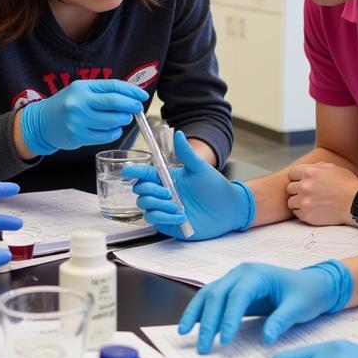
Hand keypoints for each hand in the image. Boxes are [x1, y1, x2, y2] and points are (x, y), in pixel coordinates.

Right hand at [19, 79, 147, 155]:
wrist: (42, 122)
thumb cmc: (66, 105)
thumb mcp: (81, 91)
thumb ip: (103, 92)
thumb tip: (131, 96)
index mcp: (81, 87)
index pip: (112, 87)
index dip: (131, 91)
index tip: (142, 95)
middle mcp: (79, 103)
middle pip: (114, 103)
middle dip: (131, 106)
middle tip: (137, 108)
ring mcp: (78, 121)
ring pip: (112, 121)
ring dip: (123, 120)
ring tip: (123, 118)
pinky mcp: (78, 136)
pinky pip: (106, 136)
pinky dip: (114, 132)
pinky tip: (113, 129)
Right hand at [125, 130, 253, 239]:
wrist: (229, 209)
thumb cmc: (215, 187)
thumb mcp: (200, 168)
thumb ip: (187, 153)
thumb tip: (178, 134)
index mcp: (168, 178)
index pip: (145, 173)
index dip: (135, 171)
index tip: (128, 171)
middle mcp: (163, 193)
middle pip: (140, 190)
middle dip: (149, 190)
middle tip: (167, 192)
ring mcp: (164, 208)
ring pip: (144, 206)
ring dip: (158, 205)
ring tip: (177, 206)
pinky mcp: (168, 223)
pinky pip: (154, 220)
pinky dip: (164, 218)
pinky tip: (180, 216)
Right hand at [177, 259, 351, 353]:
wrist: (314, 284)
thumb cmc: (308, 294)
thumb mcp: (299, 308)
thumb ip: (281, 321)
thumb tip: (266, 339)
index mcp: (257, 274)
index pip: (238, 296)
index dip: (229, 318)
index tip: (225, 341)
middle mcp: (241, 273)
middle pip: (217, 294)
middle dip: (207, 321)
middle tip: (203, 347)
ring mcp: (234, 279)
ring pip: (208, 294)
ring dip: (195, 313)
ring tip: (184, 333)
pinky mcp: (232, 290)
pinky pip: (211, 298)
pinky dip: (199, 311)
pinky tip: (190, 325)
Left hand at [286, 162, 357, 226]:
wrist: (356, 203)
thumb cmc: (347, 184)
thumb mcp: (332, 168)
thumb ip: (316, 167)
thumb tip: (305, 169)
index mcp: (309, 172)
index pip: (291, 174)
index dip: (297, 178)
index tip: (303, 182)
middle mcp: (304, 186)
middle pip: (289, 188)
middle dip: (298, 190)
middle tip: (309, 193)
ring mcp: (304, 202)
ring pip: (290, 202)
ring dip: (298, 202)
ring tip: (310, 202)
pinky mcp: (307, 215)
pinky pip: (296, 213)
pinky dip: (303, 212)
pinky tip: (313, 209)